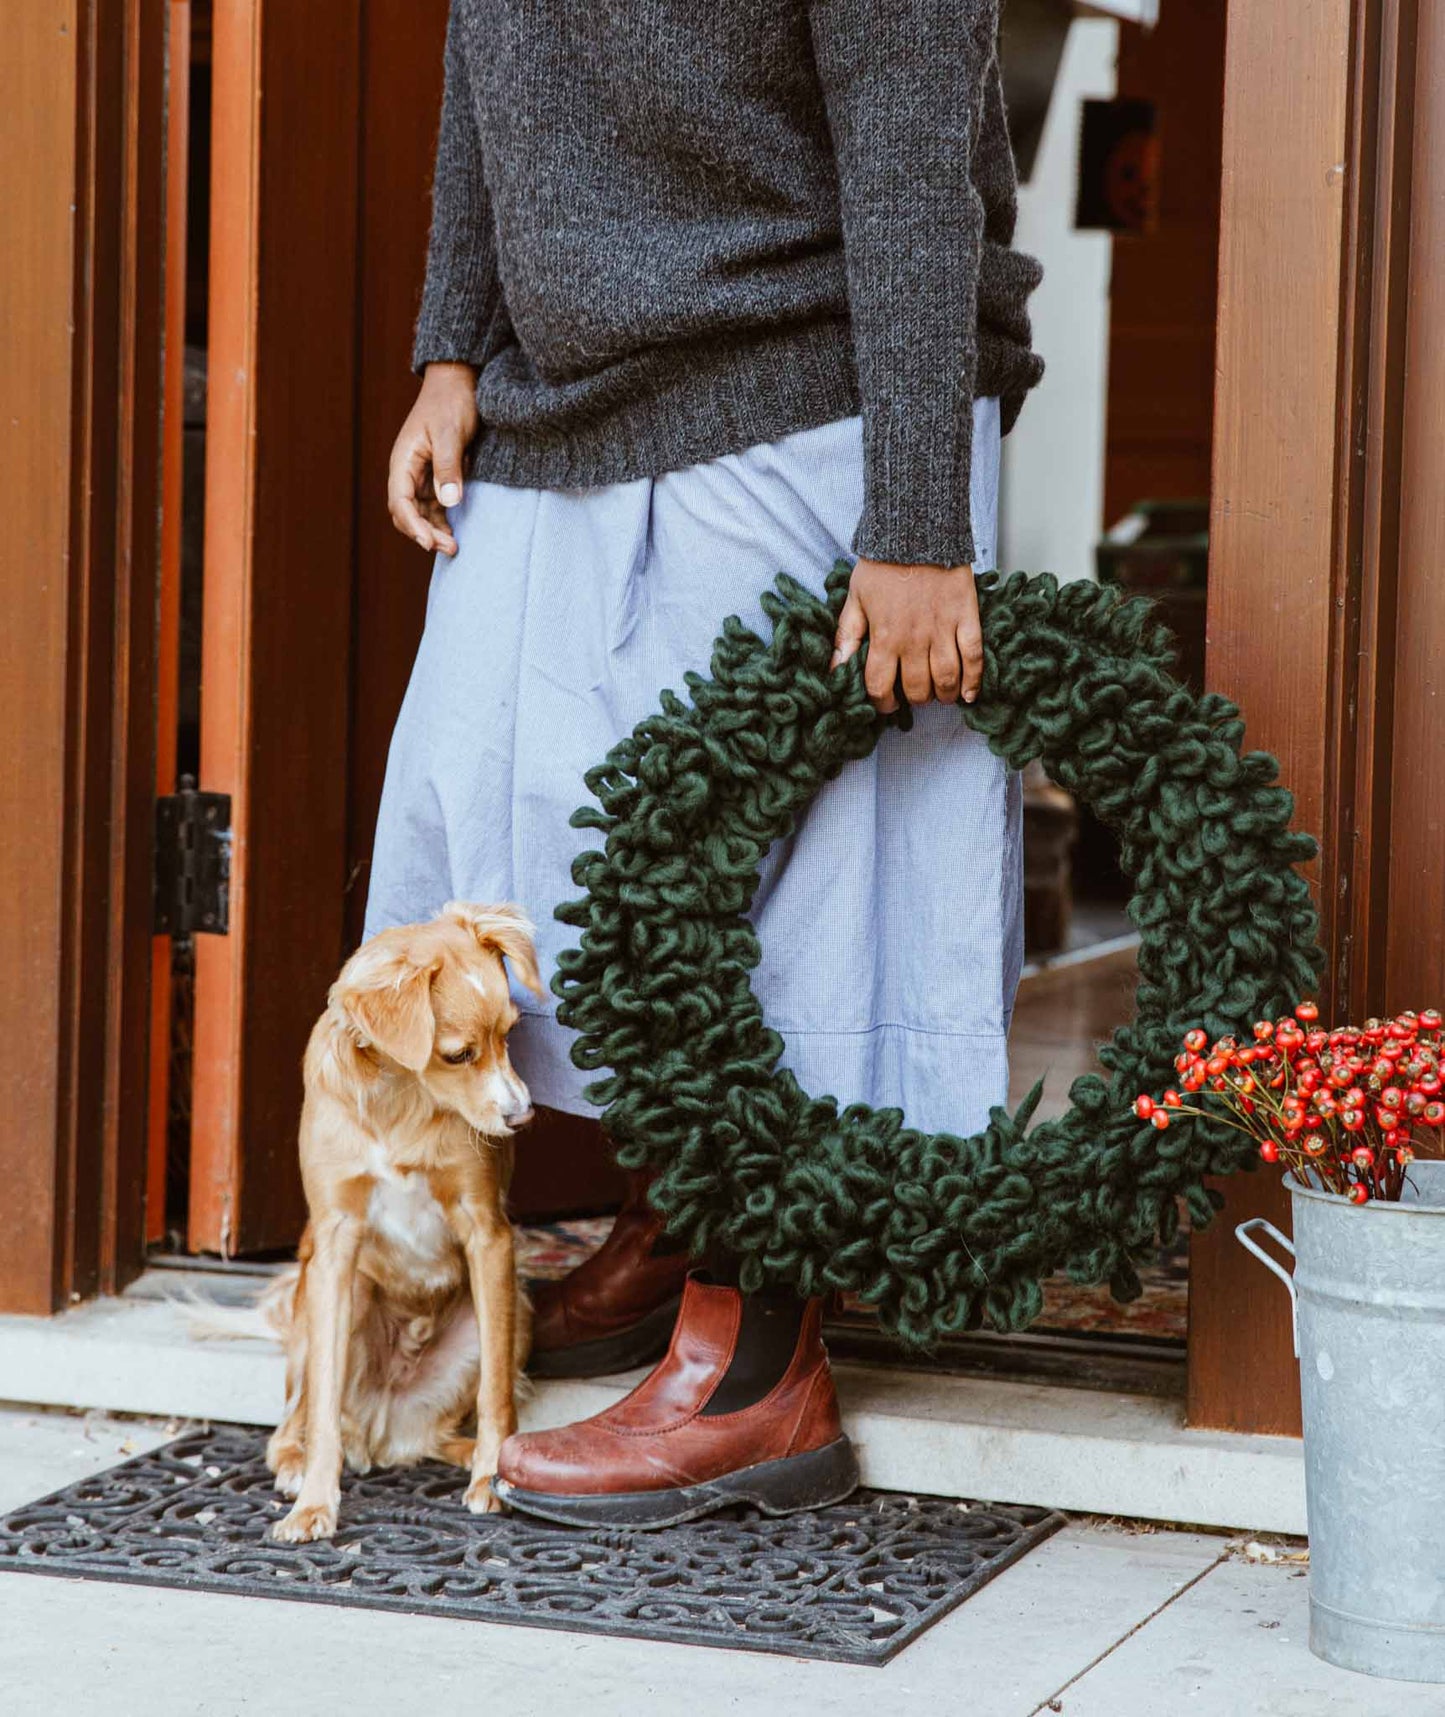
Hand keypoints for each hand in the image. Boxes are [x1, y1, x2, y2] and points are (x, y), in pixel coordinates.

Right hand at [387, 362, 478, 556]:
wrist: (459, 382)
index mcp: (403, 460)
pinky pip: (434, 506)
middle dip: (424, 533)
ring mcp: (421, 475)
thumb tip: (448, 502)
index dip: (412, 524)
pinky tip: (454, 534)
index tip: (428, 542)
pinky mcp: (436, 477)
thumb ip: (448, 467)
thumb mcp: (450, 433)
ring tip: (454, 547)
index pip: (400, 501)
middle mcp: (407, 471)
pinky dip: (441, 522)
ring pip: (420, 513)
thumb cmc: (451, 402)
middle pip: (407, 513)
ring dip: (434, 532)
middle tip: (449, 548)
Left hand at [831, 557, 983, 714]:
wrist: (916, 531)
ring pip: (945, 679)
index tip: (886, 703)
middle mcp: (913, 640)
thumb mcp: (854, 599)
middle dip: (914, 698)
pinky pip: (973, 657)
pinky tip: (968, 694)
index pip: (880, 686)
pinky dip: (973, 680)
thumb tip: (834, 670)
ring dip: (942, 694)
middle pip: (916, 688)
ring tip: (939, 695)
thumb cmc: (882, 564)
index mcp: (884, 637)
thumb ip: (845, 637)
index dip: (882, 702)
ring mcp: (942, 630)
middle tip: (914, 695)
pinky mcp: (966, 618)